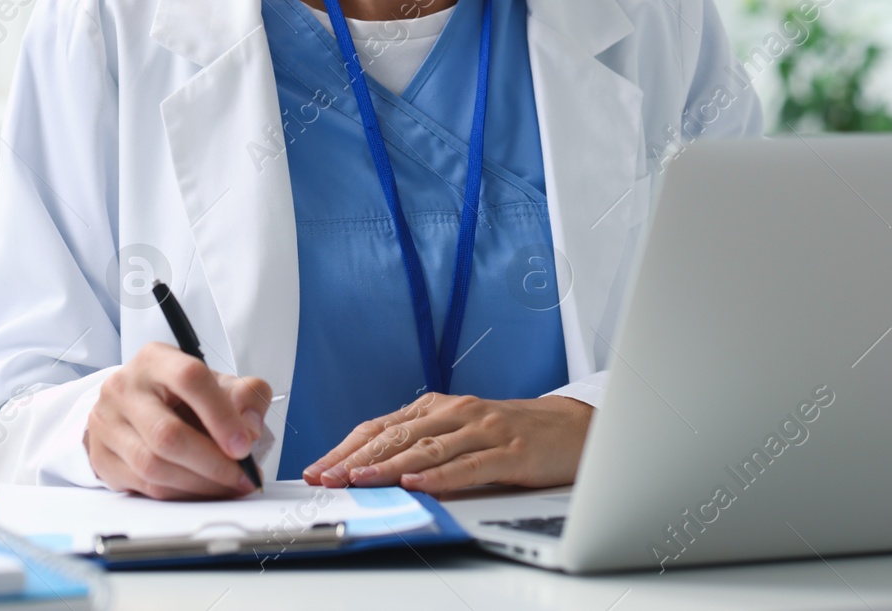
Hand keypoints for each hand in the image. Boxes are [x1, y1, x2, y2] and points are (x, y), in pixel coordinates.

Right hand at [86, 341, 270, 499]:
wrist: (135, 405)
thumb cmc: (181, 394)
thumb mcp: (218, 383)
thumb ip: (245, 397)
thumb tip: (249, 429)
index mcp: (156, 360)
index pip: (190, 379)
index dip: (221, 416)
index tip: (244, 446)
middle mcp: (124, 387)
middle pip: (168, 434)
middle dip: (213, 463)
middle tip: (242, 477)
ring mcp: (107, 423)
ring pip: (153, 466)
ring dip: (199, 485)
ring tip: (227, 487)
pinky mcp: (101, 457)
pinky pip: (143, 487)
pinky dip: (181, 494)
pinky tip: (202, 491)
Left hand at [301, 393, 590, 495]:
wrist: (573, 426)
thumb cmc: (513, 432)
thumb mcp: (461, 432)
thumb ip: (424, 444)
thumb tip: (374, 469)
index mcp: (438, 407)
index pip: (381, 427)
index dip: (346, 448)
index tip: (318, 468)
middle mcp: (456, 413)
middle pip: (395, 435)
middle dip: (355, 459)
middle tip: (326, 479)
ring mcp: (483, 429)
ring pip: (426, 448)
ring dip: (388, 466)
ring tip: (359, 481)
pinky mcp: (510, 451)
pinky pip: (469, 465)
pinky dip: (440, 476)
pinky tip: (418, 484)